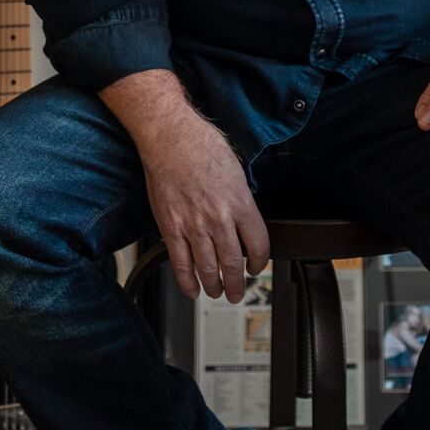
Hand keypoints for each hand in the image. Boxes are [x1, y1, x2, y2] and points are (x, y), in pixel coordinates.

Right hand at [137, 104, 270, 302]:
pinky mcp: (170, 227)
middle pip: (234, 264)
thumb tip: (244, 222)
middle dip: (238, 284)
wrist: (170, 137)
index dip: (259, 262)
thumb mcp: (236, 171)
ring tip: (218, 292)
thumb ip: (241, 200)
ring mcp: (193, 225)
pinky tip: (192, 289)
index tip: (256, 267)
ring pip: (208, 269)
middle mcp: (219, 218)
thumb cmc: (203, 145)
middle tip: (238, 292)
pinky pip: (181, 263)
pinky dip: (187, 281)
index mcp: (240, 203)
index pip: (258, 245)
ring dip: (215, 286)